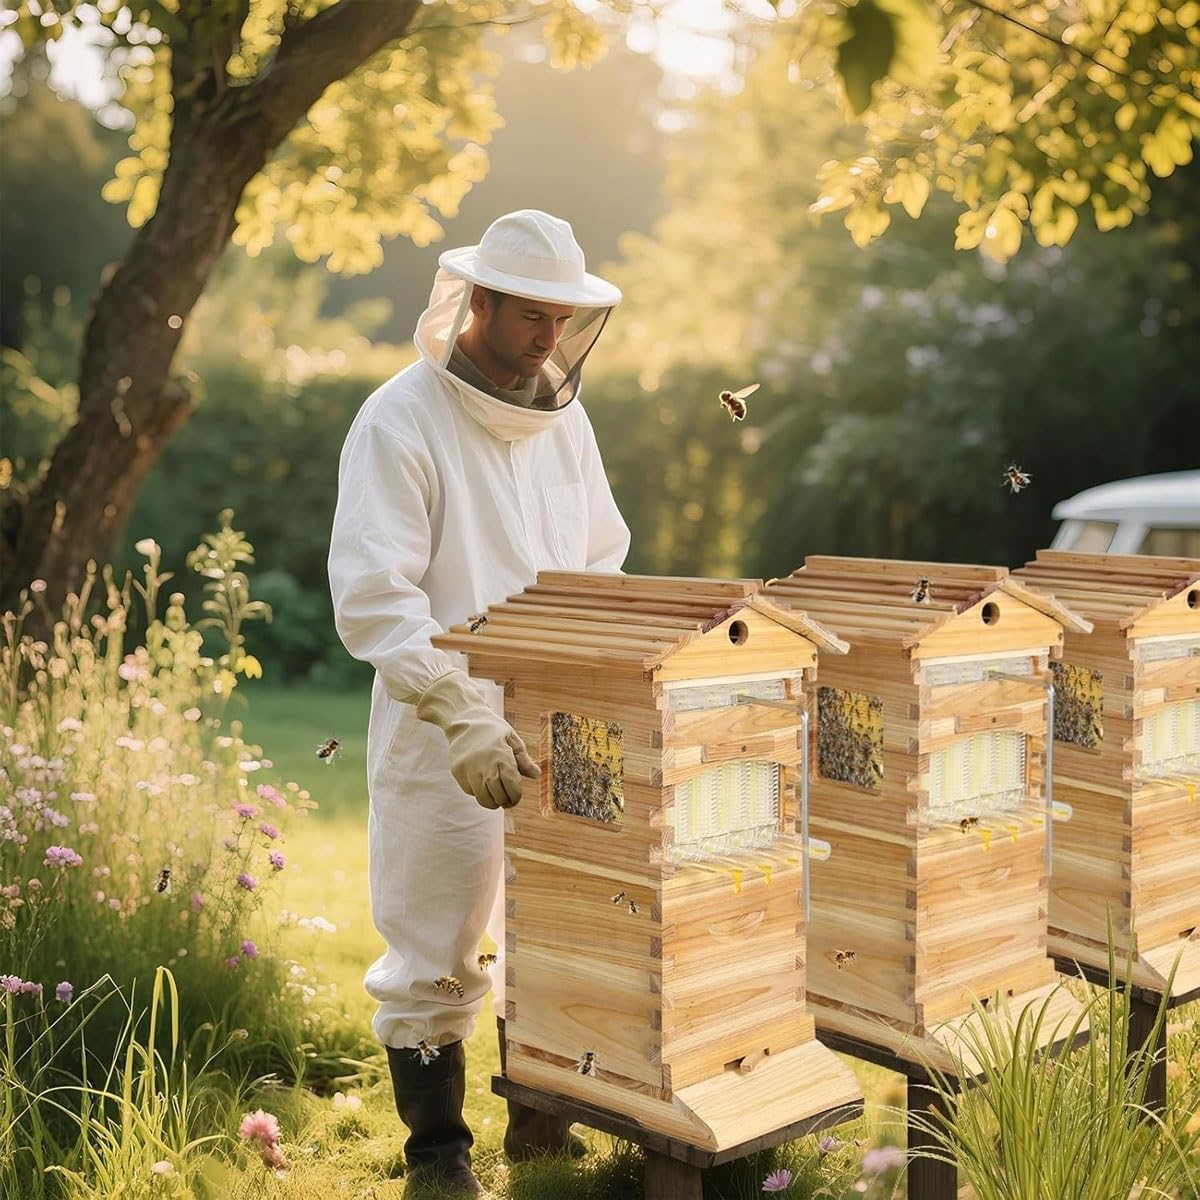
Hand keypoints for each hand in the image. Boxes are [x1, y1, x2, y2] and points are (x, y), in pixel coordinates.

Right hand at [415, 671, 540, 808]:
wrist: (462, 719)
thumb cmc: (491, 728)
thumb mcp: (511, 738)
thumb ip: (524, 759)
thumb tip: (536, 775)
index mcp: (502, 756)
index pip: (512, 787)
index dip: (516, 796)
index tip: (516, 796)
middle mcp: (485, 766)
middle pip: (498, 796)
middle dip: (505, 801)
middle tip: (508, 800)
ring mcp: (469, 770)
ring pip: (483, 798)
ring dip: (492, 801)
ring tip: (496, 798)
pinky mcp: (458, 772)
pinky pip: (470, 791)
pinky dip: (478, 792)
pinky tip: (482, 785)